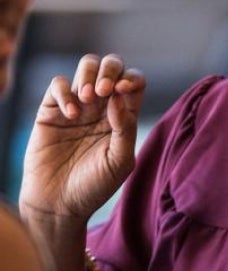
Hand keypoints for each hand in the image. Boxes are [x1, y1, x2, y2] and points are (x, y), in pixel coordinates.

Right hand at [19, 53, 145, 223]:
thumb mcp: (120, 160)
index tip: (123, 90)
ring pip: (86, 67)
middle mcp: (102, 106)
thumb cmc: (94, 185)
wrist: (58, 204)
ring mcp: (76, 106)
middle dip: (110, 70)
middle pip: (111, 66)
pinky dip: (64, 92)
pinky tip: (70, 114)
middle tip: (103, 91)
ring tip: (88, 98)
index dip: (131, 78)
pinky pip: (57, 85)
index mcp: (123, 115)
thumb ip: (125, 127)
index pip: (133, 81)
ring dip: (89, 74)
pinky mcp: (50, 111)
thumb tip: (119, 95)